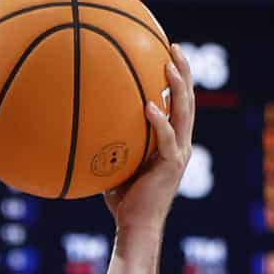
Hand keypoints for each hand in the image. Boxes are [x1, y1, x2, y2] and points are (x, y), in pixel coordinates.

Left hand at [102, 43, 195, 233]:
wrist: (136, 226)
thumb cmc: (123, 200)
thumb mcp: (116, 164)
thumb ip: (112, 143)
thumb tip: (85, 125)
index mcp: (172, 141)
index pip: (179, 103)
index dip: (177, 79)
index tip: (167, 53)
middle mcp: (180, 143)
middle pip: (188, 100)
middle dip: (183, 71)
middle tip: (173, 46)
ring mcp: (178, 153)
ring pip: (184, 112)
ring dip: (178, 86)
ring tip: (168, 64)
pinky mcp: (171, 165)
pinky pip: (166, 138)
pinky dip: (159, 121)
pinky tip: (148, 105)